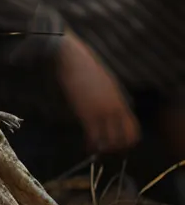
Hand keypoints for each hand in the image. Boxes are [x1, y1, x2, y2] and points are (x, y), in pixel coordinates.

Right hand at [56, 32, 139, 153]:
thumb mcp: (105, 80)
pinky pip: (93, 137)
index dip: (128, 140)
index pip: (133, 129)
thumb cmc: (84, 63)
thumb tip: (111, 106)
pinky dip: (91, 144)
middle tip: (106, 147)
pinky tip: (86, 144)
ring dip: (103, 147)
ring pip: (110, 141)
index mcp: (120, 100)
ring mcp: (101, 112)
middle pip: (124, 139)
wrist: (70, 56)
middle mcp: (114, 109)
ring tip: (95, 147)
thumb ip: (110, 96)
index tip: (118, 142)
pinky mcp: (86, 113)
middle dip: (116, 147)